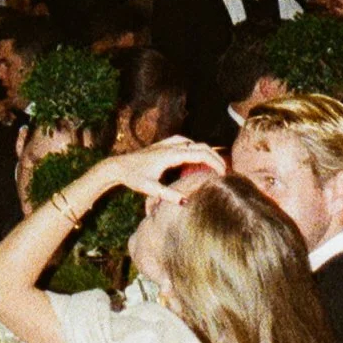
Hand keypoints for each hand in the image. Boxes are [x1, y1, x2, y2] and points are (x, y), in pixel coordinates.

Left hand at [100, 138, 225, 200]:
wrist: (118, 166)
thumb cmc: (133, 177)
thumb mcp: (149, 189)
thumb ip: (167, 195)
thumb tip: (186, 201)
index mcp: (170, 155)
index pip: (200, 154)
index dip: (215, 162)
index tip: (223, 174)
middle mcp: (171, 146)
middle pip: (201, 146)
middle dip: (215, 157)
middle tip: (224, 170)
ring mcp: (167, 143)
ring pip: (193, 142)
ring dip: (206, 151)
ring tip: (214, 164)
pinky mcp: (163, 144)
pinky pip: (184, 142)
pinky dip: (195, 148)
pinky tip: (195, 154)